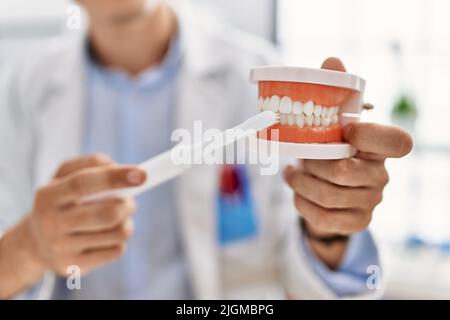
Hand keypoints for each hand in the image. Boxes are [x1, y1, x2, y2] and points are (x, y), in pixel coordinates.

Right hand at [25, 154, 145, 275]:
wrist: (36, 244)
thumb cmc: (61, 201)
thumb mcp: (65, 175)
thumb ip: (91, 163)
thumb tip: (118, 167)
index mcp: (48, 196)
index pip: (83, 183)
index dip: (115, 177)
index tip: (142, 175)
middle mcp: (51, 224)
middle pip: (107, 214)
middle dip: (128, 205)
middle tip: (129, 201)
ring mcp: (62, 248)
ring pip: (118, 233)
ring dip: (127, 222)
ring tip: (118, 218)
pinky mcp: (74, 267)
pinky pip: (116, 251)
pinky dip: (120, 240)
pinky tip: (107, 237)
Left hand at [283, 58, 412, 267]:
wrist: (327, 189)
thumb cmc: (330, 148)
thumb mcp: (332, 121)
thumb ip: (334, 91)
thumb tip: (332, 60)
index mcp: (381, 147)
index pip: (399, 142)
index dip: (370, 134)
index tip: (344, 129)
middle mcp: (381, 176)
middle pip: (342, 171)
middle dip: (312, 163)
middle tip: (299, 157)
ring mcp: (370, 202)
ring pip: (327, 195)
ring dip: (300, 182)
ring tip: (290, 172)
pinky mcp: (356, 223)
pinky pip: (322, 217)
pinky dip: (301, 203)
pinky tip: (297, 192)